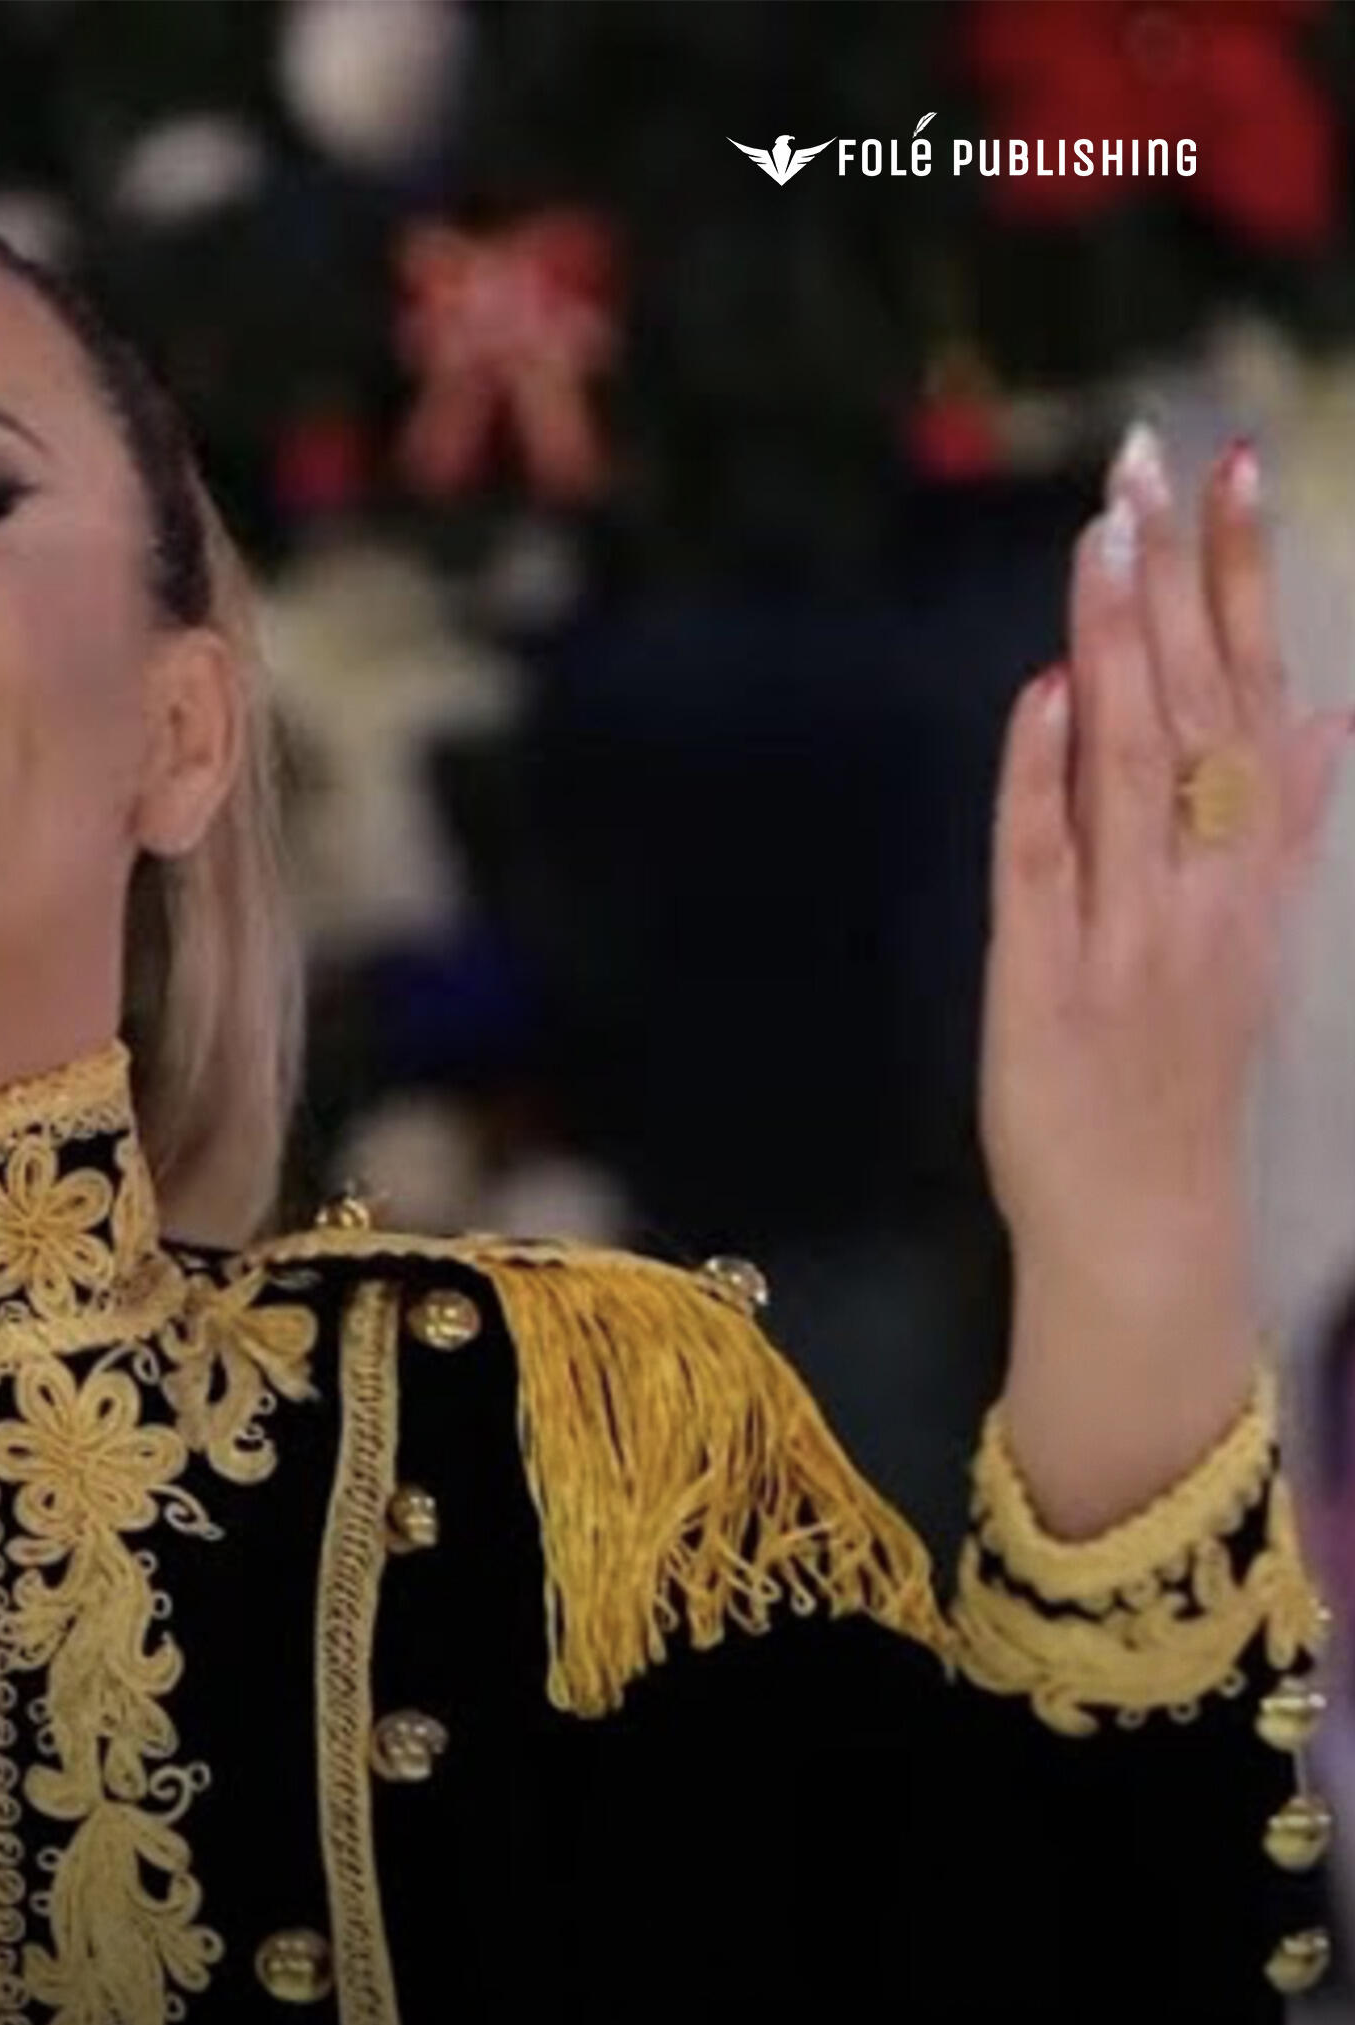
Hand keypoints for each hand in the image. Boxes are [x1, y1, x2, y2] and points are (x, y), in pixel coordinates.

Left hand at [982, 425, 1350, 1531]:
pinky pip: (1046, 861)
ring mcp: (1128, 927)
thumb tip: (1329, 714)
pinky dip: (1045, 777)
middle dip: (1178, 577)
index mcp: (1253, 865)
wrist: (1144, 1218)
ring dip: (1118, 643)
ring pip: (1129, 762)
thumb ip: (1284, 823)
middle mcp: (1204, 883)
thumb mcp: (1254, 937)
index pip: (1258, 689)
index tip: (1239, 470)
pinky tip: (1045, 693)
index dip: (1249, 578)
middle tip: (1152, 460)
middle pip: (1198, 702)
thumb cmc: (1182, 1073)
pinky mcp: (1046, 975)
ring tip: (1106, 535)